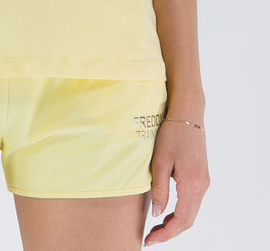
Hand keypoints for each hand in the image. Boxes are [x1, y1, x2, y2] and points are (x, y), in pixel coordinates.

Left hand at [144, 119, 209, 245]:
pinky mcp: (201, 177)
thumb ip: (160, 188)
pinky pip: (193, 202)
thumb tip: (157, 214)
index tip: (149, 240)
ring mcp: (204, 182)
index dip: (166, 234)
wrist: (188, 114)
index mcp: (192, 184)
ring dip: (175, 223)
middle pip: (188, 220)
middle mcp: (202, 186)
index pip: (181, 220)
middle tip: (150, 237)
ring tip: (156, 227)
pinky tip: (167, 211)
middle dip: (170, 232)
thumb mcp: (160, 160)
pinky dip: (181, 212)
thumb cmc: (172, 133)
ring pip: (191, 212)